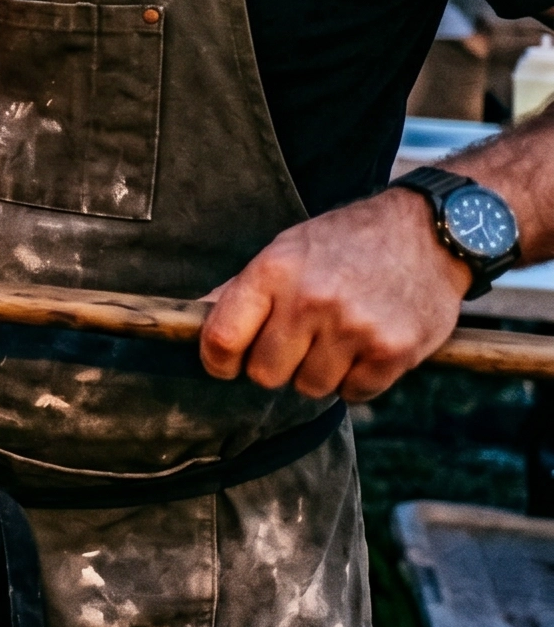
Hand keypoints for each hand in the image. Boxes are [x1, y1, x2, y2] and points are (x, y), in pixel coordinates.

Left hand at [198, 187, 467, 402]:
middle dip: (275, 365)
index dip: (218, 361)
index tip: (226, 363)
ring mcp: (354, 327)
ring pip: (310, 388)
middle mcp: (311, 300)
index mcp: (274, 272)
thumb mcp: (285, 249)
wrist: (428, 233)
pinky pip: (354, 393)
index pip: (223, 338)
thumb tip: (199, 318)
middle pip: (265, 374)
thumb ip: (243, 289)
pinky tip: (365, 347)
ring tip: (336, 338)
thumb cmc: (345, 242)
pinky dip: (356, 380)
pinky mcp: (394, 351)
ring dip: (318, 373)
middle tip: (296, 342)